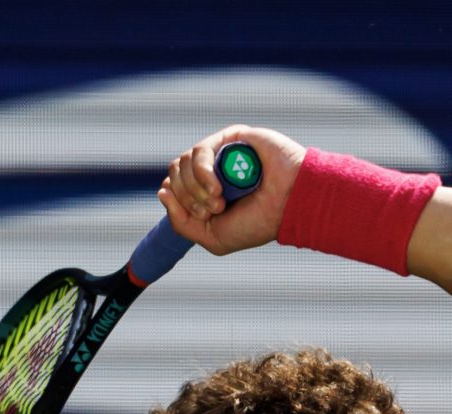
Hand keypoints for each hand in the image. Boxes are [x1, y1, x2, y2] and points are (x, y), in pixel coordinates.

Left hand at [156, 126, 304, 257]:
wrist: (289, 206)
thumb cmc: (258, 223)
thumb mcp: (213, 237)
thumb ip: (181, 222)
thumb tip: (162, 191)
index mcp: (205, 191)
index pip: (172, 187)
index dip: (179, 203)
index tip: (204, 216)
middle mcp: (211, 169)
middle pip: (174, 174)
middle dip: (188, 197)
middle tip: (214, 209)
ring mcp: (220, 152)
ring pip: (182, 162)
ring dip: (196, 188)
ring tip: (219, 201)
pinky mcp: (231, 137)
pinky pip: (199, 150)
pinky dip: (202, 173)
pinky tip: (218, 187)